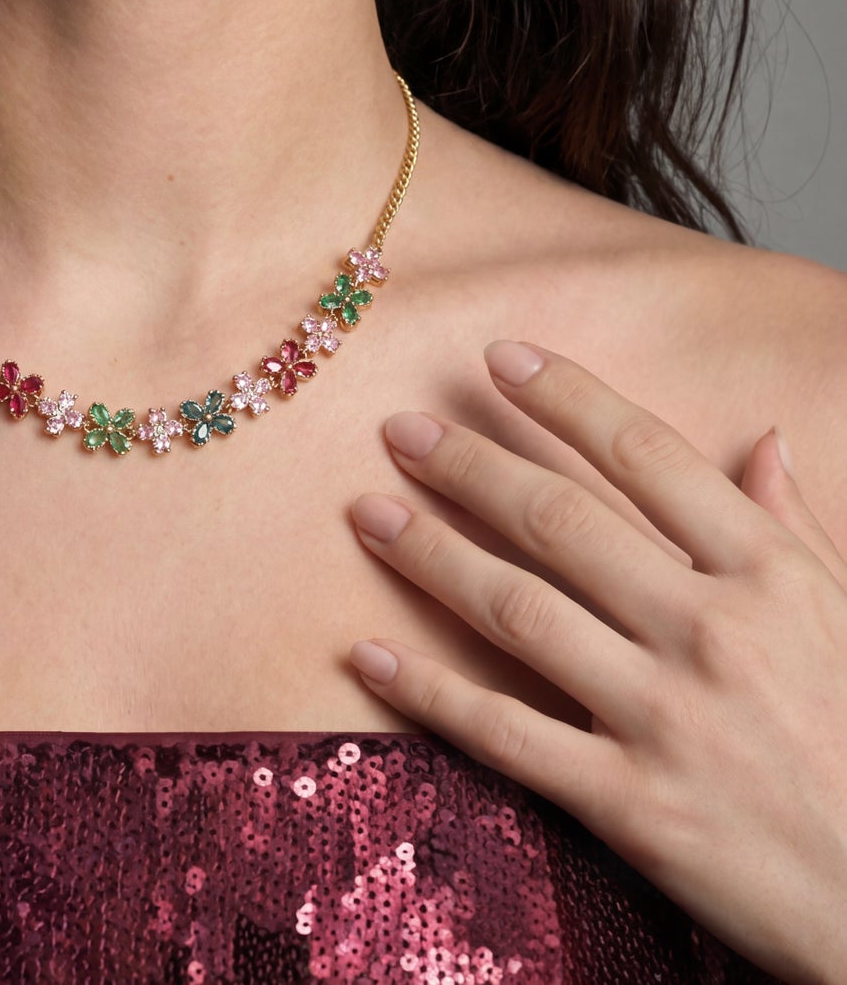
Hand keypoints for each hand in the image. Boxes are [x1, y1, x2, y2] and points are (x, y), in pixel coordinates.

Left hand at [344, 341, 846, 984]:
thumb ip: (794, 527)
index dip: (566, 397)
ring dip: (431, 555)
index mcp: (768, 576)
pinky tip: (370, 654)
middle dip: (469, 466)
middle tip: (400, 431)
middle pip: (561, 522)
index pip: (647, 455)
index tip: (500, 357)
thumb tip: (763, 439)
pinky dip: (430, 692)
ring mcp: (666, 718)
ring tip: (369, 513)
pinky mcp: (632, 805)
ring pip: (519, 611)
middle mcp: (711, 632)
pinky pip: (507, 734)